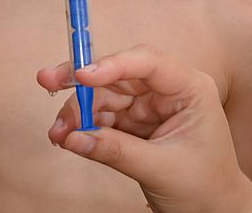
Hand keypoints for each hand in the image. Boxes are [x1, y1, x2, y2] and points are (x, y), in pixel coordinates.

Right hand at [37, 45, 251, 212]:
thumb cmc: (204, 188)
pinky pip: (105, 116)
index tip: (81, 75)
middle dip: (82, 83)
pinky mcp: (137, 120)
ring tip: (57, 132)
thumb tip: (74, 137)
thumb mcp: (161, 168)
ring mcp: (151, 103)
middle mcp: (168, 88)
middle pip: (118, 74)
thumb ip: (115, 150)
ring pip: (106, 95)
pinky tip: (67, 135)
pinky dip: (84, 125)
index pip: (148, 63)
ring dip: (78, 110)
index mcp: (189, 88)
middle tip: (47, 80)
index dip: (113, 64)